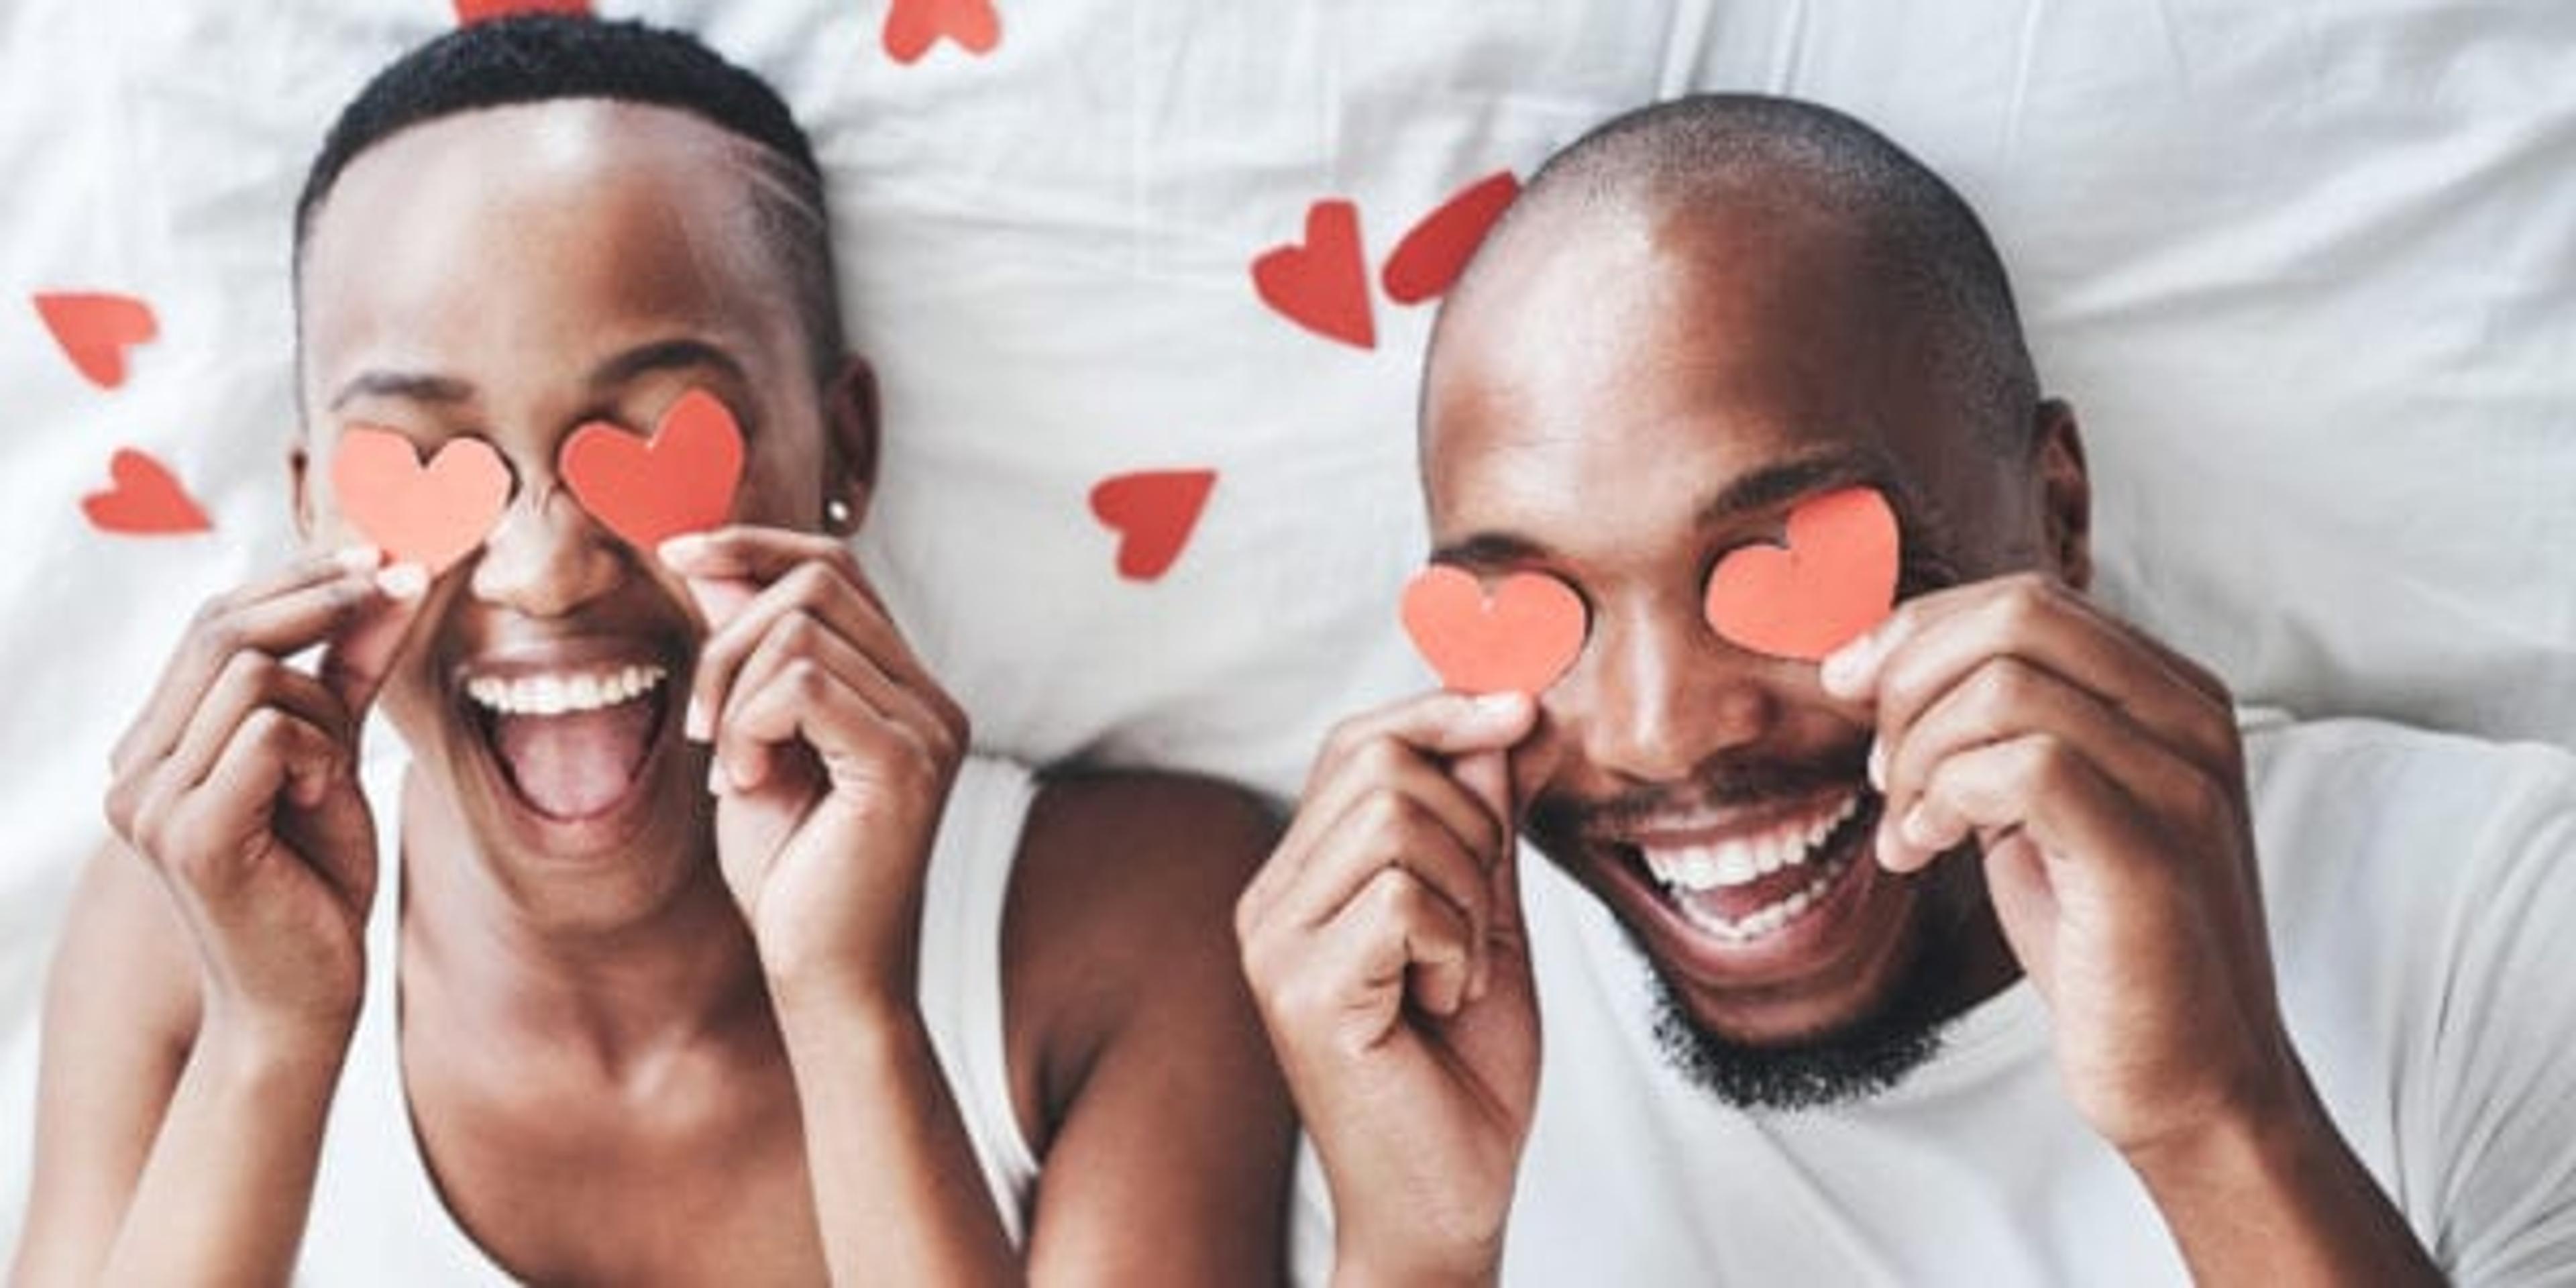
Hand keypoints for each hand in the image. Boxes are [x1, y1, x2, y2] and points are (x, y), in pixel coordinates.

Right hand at [103, 548, 424, 1046]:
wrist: (304, 997)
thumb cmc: (316, 881)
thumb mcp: (332, 757)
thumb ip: (344, 674)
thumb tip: (391, 576)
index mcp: (156, 743)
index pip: (216, 622)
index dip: (299, 577)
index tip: (382, 550)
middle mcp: (135, 766)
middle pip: (224, 627)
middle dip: (323, 595)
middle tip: (402, 575)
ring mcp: (150, 799)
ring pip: (255, 676)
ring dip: (324, 713)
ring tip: (330, 779)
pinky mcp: (188, 833)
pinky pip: (269, 734)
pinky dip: (319, 756)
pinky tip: (321, 806)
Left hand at [661, 527, 968, 1013]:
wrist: (826, 979)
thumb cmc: (791, 875)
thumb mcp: (750, 742)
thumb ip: (740, 653)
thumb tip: (705, 561)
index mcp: (906, 688)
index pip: (837, 565)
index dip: (755, 544)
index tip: (678, 554)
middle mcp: (932, 699)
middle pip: (818, 578)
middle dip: (728, 633)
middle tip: (701, 724)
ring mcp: (928, 728)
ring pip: (799, 629)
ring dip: (730, 691)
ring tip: (729, 769)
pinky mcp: (904, 764)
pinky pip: (802, 686)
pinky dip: (748, 726)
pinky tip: (744, 784)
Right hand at [1236, 690, 1542, 1286]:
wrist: (1449, 1197)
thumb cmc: (1464, 1069)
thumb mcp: (1489, 915)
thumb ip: (1490, 819)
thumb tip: (1519, 710)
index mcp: (1301, 877)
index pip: (1359, 742)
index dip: (1445, 711)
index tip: (1527, 708)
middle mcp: (1268, 902)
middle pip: (1383, 765)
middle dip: (1472, 830)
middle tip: (1480, 924)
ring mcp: (1273, 946)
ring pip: (1397, 824)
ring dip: (1469, 898)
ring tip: (1458, 974)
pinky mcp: (1299, 992)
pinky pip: (1403, 901)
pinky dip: (1456, 947)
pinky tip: (1441, 1004)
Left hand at [1823, 572, 2295, 1157]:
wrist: (2183, 1074)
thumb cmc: (2099, 941)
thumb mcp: (2036, 805)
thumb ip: (1993, 728)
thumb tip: (1876, 663)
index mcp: (2169, 694)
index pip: (2028, 599)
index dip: (1917, 630)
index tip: (1849, 687)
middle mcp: (2191, 720)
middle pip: (2017, 616)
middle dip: (1910, 680)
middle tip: (1877, 767)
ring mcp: (2181, 783)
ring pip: (2008, 687)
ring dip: (1918, 753)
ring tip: (1906, 826)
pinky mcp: (2150, 852)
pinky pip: (2026, 765)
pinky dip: (1945, 798)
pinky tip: (1926, 850)